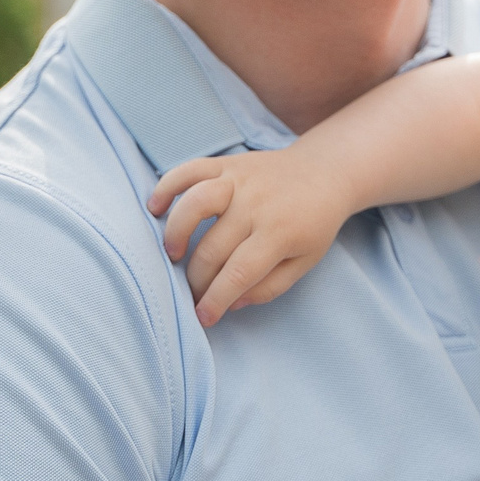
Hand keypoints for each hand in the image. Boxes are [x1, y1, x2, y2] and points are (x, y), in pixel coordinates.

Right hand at [148, 152, 354, 324]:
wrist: (324, 172)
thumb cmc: (313, 224)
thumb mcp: (305, 262)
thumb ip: (270, 287)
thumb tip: (232, 302)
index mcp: (279, 232)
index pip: (239, 273)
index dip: (216, 299)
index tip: (203, 317)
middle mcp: (256, 204)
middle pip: (213, 247)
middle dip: (196, 279)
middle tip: (192, 293)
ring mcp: (239, 180)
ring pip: (195, 203)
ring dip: (176, 232)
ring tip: (173, 254)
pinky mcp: (227, 163)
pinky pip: (189, 171)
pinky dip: (166, 187)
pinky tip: (154, 208)